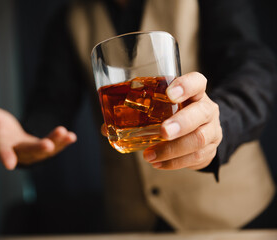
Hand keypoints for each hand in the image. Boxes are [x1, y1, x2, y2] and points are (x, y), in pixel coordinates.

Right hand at [0, 94, 76, 169]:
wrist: (13, 140)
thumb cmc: (1, 129)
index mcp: (2, 145)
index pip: (2, 151)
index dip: (5, 156)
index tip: (9, 164)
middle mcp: (19, 152)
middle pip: (29, 151)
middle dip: (38, 148)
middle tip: (48, 145)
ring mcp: (33, 153)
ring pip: (45, 150)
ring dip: (56, 143)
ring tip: (67, 134)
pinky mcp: (44, 150)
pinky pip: (55, 148)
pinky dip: (63, 142)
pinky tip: (72, 136)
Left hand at [101, 72, 221, 169]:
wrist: (201, 130)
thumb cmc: (175, 115)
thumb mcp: (162, 108)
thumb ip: (137, 114)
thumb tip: (106, 128)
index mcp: (194, 93)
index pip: (197, 82)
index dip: (186, 86)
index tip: (170, 94)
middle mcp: (206, 109)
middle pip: (201, 113)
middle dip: (181, 123)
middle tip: (163, 132)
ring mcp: (212, 130)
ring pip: (199, 139)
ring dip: (172, 149)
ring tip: (150, 155)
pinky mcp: (210, 149)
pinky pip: (196, 157)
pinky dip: (174, 162)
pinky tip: (158, 164)